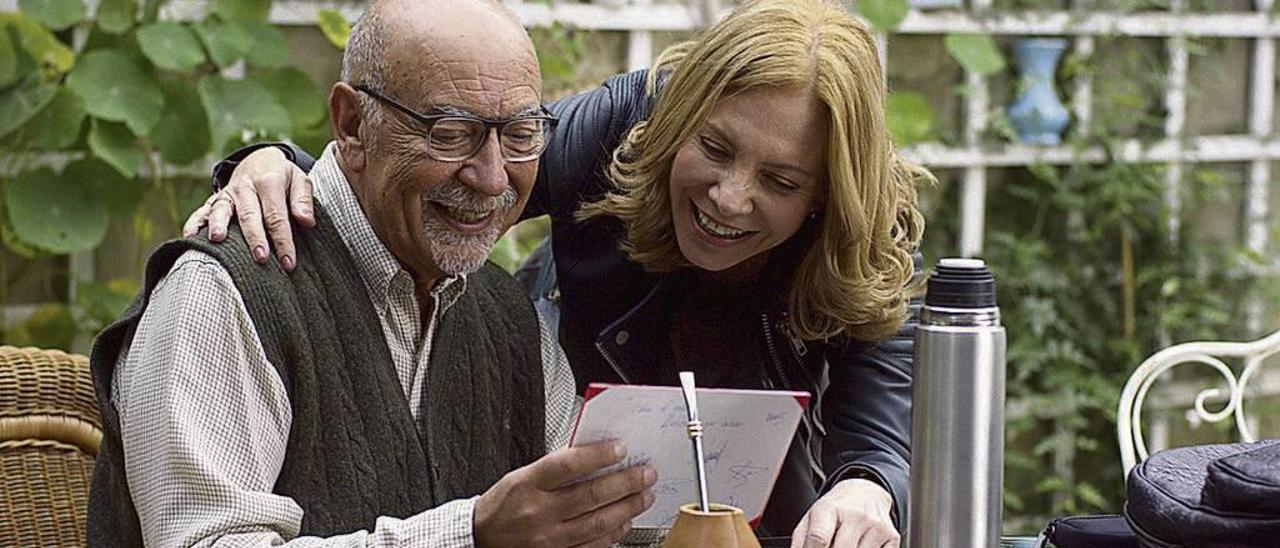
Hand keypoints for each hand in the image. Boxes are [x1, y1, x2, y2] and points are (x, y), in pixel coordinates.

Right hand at [183, 146, 314, 271]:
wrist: (259, 160)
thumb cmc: (283, 177)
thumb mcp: (299, 180)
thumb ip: (303, 200)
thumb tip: (307, 221)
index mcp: (269, 182)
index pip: (276, 216)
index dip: (283, 240)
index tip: (289, 262)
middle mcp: (245, 187)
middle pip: (250, 215)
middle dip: (255, 238)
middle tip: (261, 258)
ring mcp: (228, 193)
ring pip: (222, 210)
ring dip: (219, 225)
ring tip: (218, 240)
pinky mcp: (216, 199)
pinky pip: (203, 209)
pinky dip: (195, 221)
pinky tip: (189, 235)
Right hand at [474, 441, 656, 547]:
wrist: (481, 538)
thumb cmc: (503, 504)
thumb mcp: (522, 475)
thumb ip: (555, 466)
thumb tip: (594, 454)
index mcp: (528, 484)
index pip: (568, 465)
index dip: (598, 455)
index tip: (620, 448)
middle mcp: (539, 513)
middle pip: (590, 495)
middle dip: (626, 483)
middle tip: (646, 473)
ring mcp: (548, 539)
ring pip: (597, 523)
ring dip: (627, 508)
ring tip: (644, 496)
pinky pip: (592, 546)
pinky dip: (613, 534)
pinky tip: (624, 522)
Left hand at [791, 478, 897, 547]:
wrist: (865, 493)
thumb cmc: (835, 510)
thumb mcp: (812, 518)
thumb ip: (801, 541)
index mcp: (829, 508)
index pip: (818, 538)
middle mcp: (855, 515)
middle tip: (829, 546)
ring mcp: (876, 526)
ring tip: (843, 544)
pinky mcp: (892, 537)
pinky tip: (859, 546)